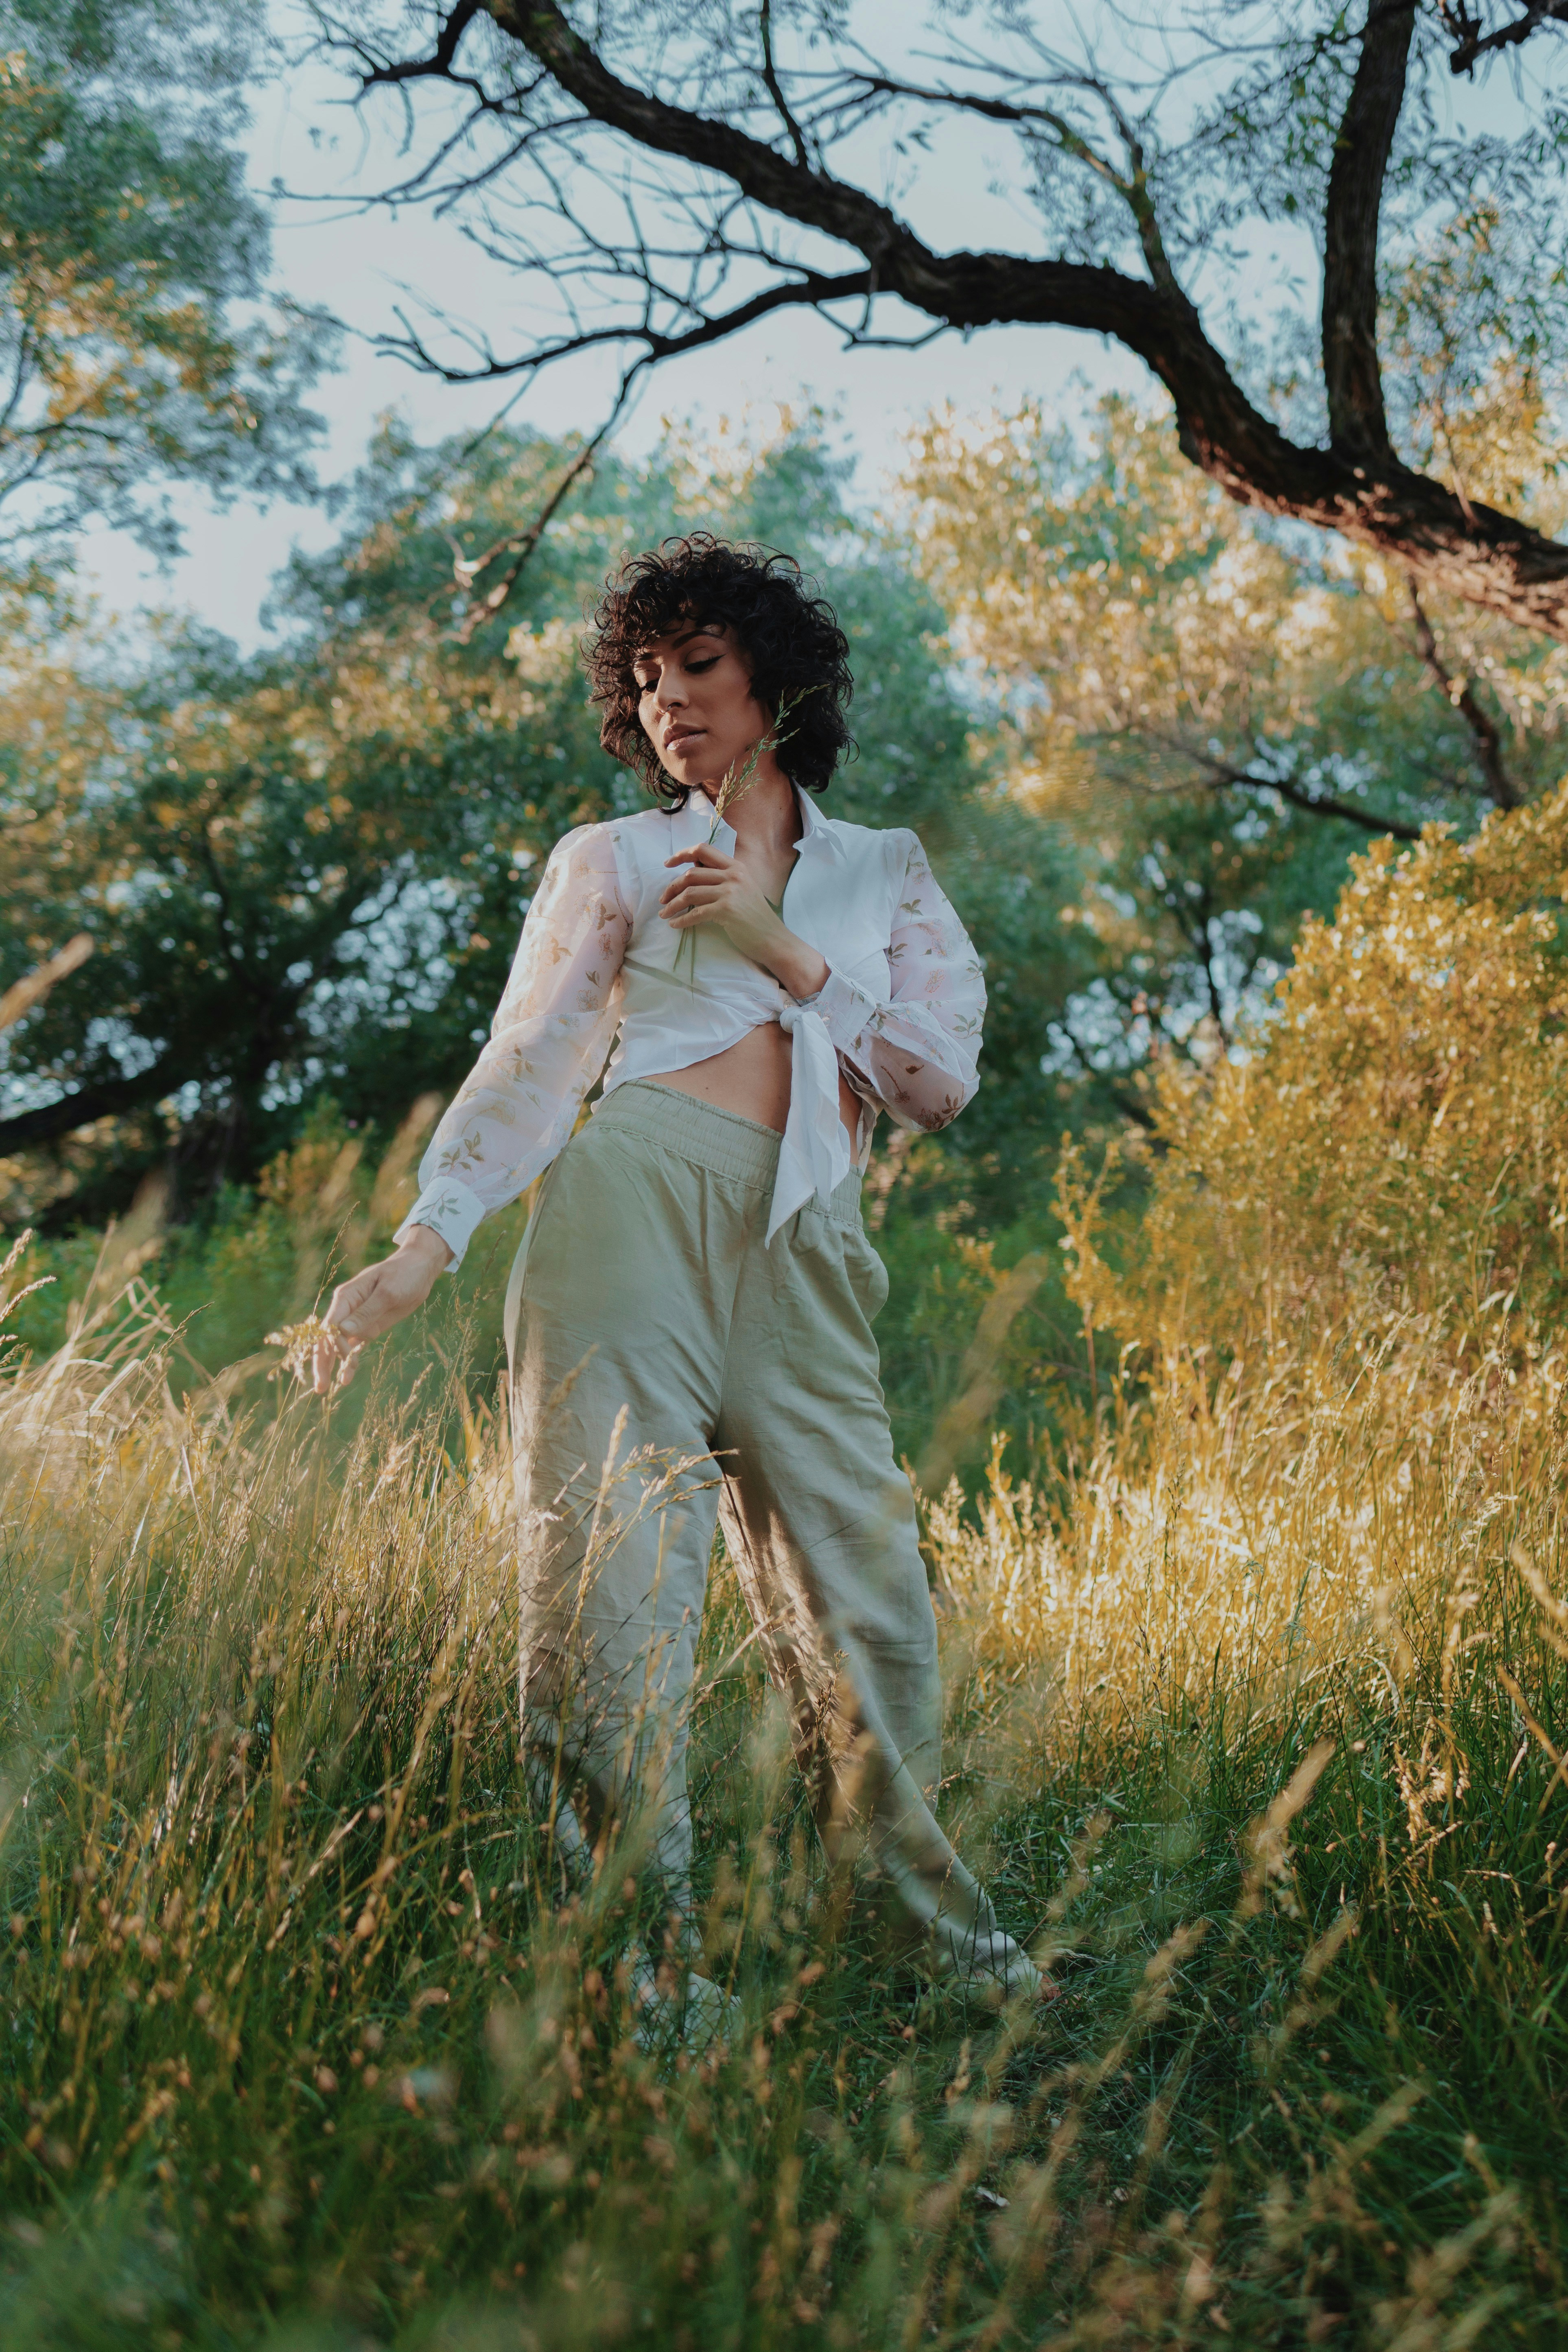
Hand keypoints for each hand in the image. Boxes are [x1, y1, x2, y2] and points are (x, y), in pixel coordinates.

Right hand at [310, 1225, 452, 1395]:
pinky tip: (346, 1377)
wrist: (419, 1269)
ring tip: (325, 1388)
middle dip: (322, 1362)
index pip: (331, 1324)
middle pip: (327, 1338)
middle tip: (320, 1387)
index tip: (344, 1358)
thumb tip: (343, 1330)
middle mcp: (346, 1309)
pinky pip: (353, 1346)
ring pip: (337, 1345)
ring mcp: (355, 1319)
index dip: (332, 1344)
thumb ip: (366, 1312)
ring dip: (332, 1365)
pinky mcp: (367, 1326)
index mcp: (346, 1297)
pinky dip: (349, 1360)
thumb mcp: (388, 1293)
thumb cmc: (404, 1275)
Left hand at [661, 843, 828, 997]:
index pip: (703, 850)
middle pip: (691, 873)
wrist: (773, 938)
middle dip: (672, 886)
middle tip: (663, 899)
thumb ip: (721, 878)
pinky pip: (695, 913)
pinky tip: (675, 925)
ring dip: (672, 904)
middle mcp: (733, 875)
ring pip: (690, 893)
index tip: (668, 864)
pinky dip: (681, 920)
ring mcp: (730, 892)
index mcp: (736, 866)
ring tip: (664, 914)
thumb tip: (692, 871)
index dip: (682, 854)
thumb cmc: (755, 917)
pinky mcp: (726, 910)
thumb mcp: (741, 889)